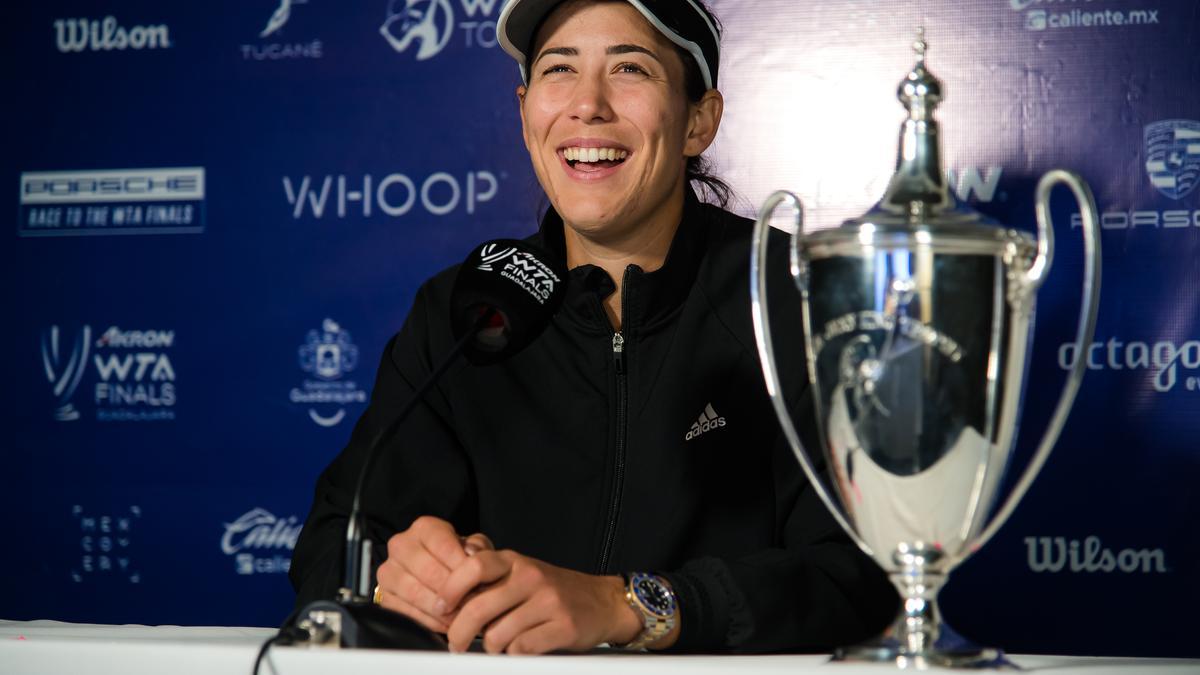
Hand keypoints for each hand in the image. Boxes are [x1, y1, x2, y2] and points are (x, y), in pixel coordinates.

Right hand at [374, 516, 492, 632]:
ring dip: (441, 610)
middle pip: (429, 571)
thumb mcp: (472, 548)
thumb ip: (478, 548)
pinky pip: (406, 612)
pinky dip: (429, 621)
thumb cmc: (456, 560)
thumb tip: (473, 556)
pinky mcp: (383, 596)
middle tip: (471, 605)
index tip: (477, 583)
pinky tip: (444, 623)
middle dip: (453, 592)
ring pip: (415, 593)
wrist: (436, 574)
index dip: (462, 567)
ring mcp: (389, 571)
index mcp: (424, 528)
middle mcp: (401, 545)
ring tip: (460, 617)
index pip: (443, 546)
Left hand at [437, 550, 643, 653]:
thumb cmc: (553, 590)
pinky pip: (522, 649)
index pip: (474, 566)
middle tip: (456, 644)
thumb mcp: (520, 572)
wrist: (602, 601)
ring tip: (496, 646)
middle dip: (459, 633)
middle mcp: (530, 577)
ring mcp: (548, 601)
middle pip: (479, 607)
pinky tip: (519, 649)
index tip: (440, 608)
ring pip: (498, 635)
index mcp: (515, 562)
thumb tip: (445, 593)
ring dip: (491, 647)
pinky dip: (514, 655)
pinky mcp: (563, 626)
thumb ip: (489, 578)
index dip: (450, 588)